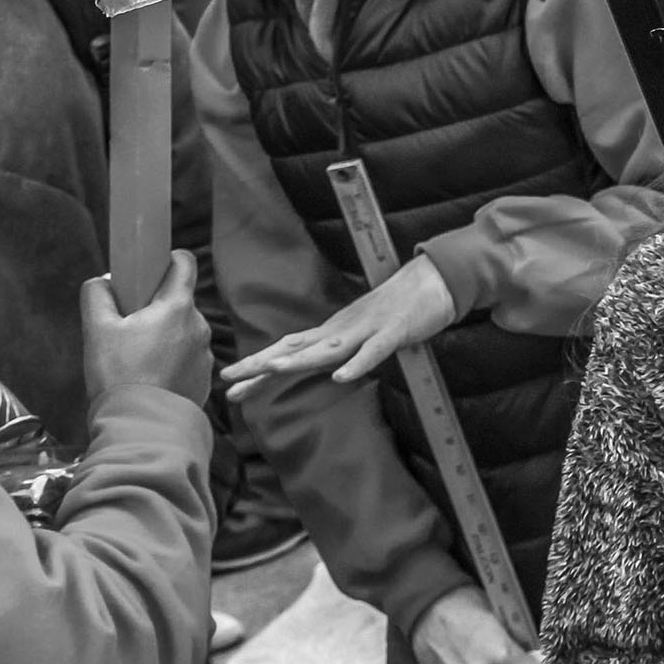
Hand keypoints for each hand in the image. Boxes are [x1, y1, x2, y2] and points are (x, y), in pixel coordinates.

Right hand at [81, 251, 212, 407]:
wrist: (142, 428)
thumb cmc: (119, 376)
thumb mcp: (96, 330)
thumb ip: (97, 295)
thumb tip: (104, 282)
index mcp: (177, 306)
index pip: (184, 262)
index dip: (166, 260)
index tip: (148, 270)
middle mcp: (199, 326)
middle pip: (178, 301)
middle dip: (155, 308)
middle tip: (128, 327)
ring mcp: (204, 354)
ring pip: (182, 331)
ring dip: (163, 336)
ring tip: (135, 359)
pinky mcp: (204, 378)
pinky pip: (186, 358)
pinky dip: (171, 361)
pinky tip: (149, 378)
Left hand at [222, 253, 455, 398]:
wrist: (434, 280)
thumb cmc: (399, 309)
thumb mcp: (362, 331)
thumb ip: (341, 347)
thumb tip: (319, 366)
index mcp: (334, 330)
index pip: (289, 349)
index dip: (258, 365)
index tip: (229, 383)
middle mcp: (343, 328)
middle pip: (298, 348)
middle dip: (262, 364)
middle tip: (229, 379)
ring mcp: (368, 328)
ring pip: (330, 348)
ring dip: (301, 360)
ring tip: (273, 370)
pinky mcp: (395, 331)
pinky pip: (375, 351)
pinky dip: (358, 364)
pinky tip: (343, 377)